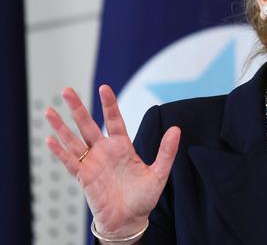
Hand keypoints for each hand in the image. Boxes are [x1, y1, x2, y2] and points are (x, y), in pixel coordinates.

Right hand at [45, 85, 180, 237]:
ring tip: (49, 110)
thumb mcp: (158, 173)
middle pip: (88, 125)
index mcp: (122, 146)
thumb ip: (166, 151)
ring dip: (61, 126)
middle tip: (67, 90)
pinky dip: (59, 151)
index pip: (114, 120)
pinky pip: (70, 162)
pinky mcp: (84, 178)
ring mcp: (93, 163)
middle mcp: (105, 151)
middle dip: (77, 108)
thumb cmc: (143, 197)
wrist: (129, 220)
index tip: (104, 88)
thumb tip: (176, 129)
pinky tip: (50, 139)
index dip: (109, 104)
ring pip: (74, 140)